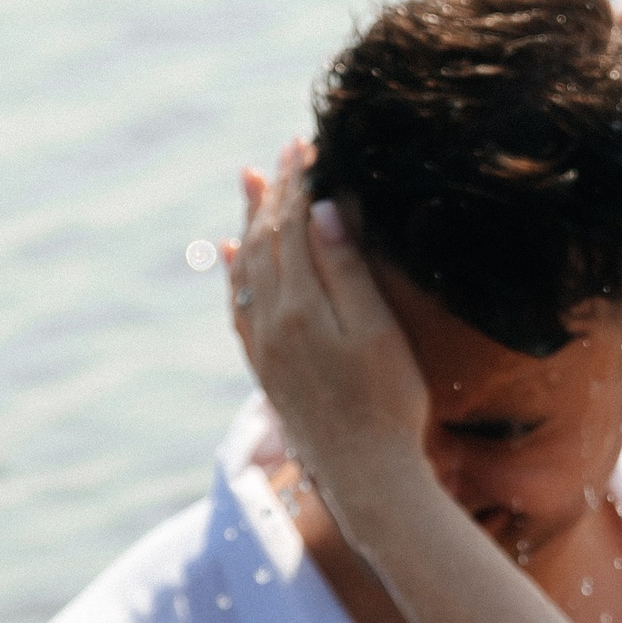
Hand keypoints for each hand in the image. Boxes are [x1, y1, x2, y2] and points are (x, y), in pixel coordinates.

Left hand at [225, 143, 428, 528]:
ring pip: (246, 269)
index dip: (298, 182)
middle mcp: (271, 322)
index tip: (305, 144)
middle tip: (282, 154)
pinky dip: (235, 272)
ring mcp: (263, 347)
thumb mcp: (378, 330)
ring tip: (251, 184)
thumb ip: (347, 268)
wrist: (366, 478)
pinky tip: (233, 256)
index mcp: (300, 305)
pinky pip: (239, 306)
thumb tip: (323, 209)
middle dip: (273, 193)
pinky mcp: (266, 370)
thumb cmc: (388, 404)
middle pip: (264, 240)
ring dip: (250, 222)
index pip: (292, 225)